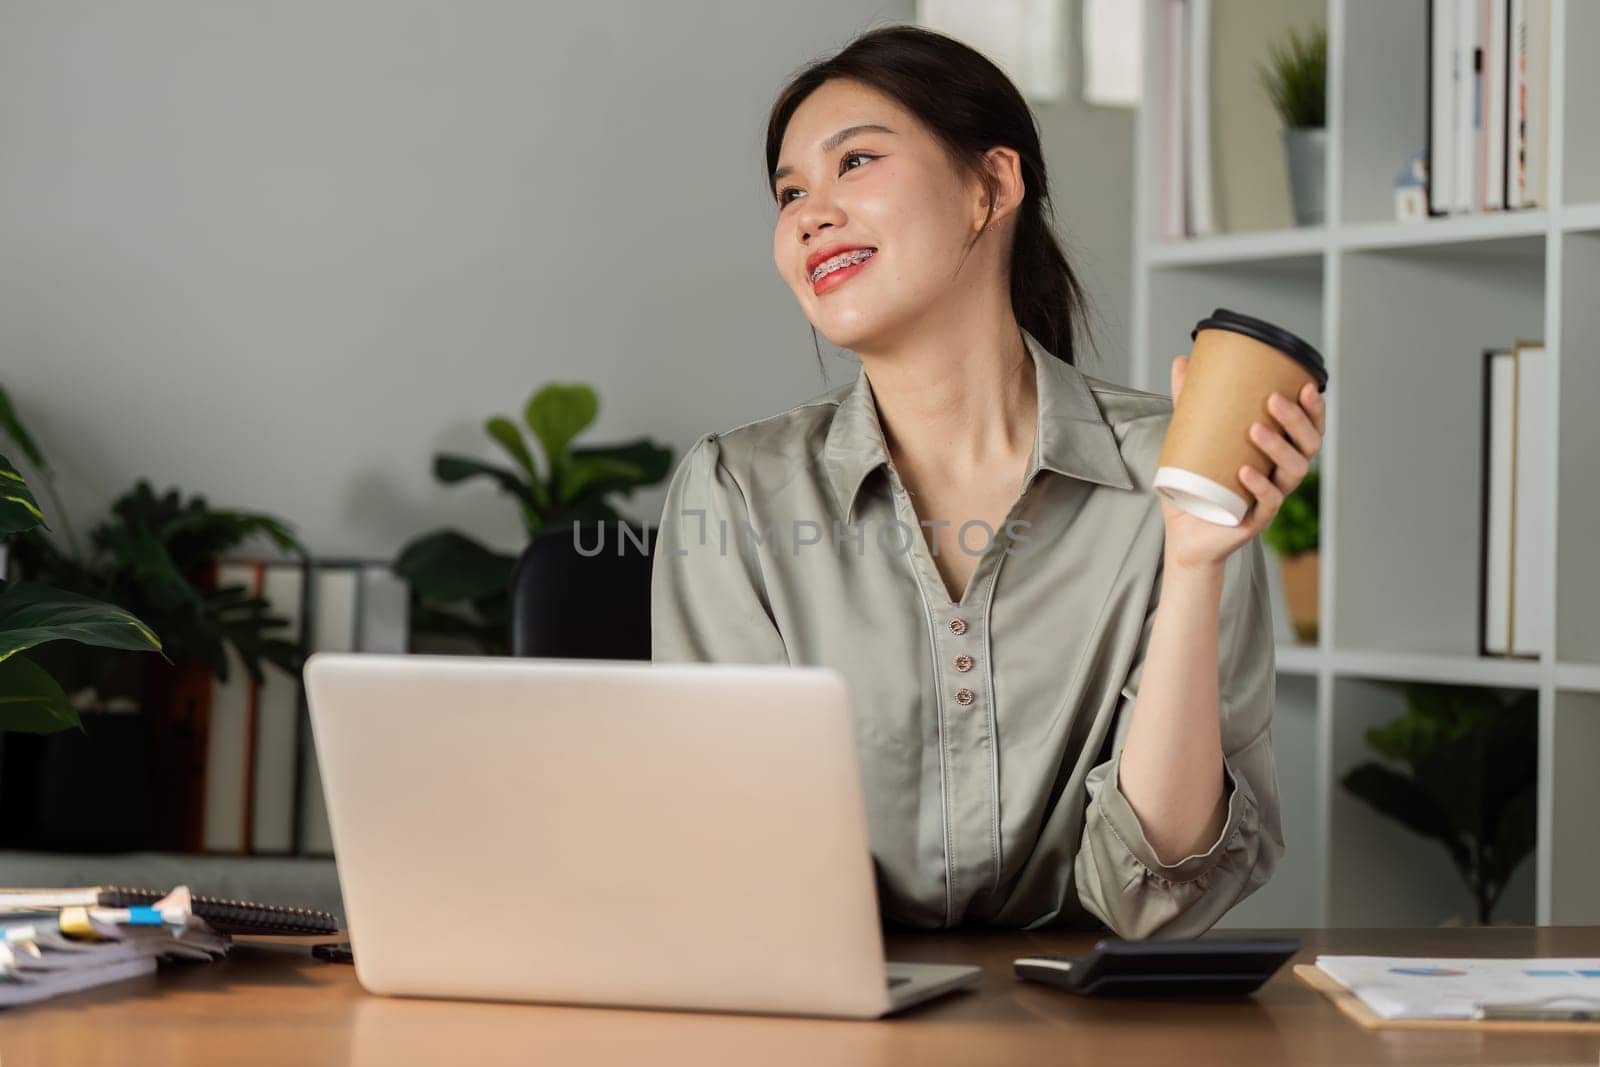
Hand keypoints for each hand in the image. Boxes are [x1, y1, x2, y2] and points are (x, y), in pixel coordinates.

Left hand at [1160, 354, 1325, 571]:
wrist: (1184, 532)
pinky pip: (1268, 503)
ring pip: (1293, 472)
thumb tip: (1182, 361)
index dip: (1314, 409)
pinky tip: (1245, 471)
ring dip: (1279, 448)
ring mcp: (1272, 498)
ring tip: (1256, 429)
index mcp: (1277, 454)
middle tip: (1273, 400)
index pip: (1308, 429)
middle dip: (1296, 421)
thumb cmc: (1196, 484)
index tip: (1305, 385)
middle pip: (1308, 446)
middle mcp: (1281, 475)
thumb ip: (1189, 402)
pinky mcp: (1256, 520)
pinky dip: (1260, 485)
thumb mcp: (1191, 438)